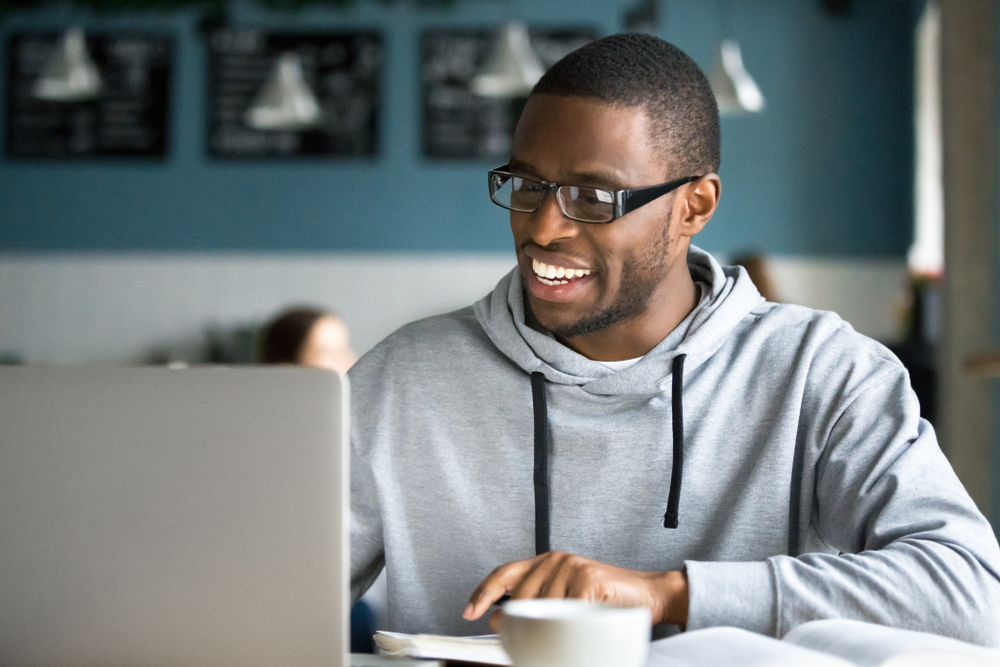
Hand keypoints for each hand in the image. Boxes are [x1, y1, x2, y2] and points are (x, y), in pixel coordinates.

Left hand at [462, 551, 687, 629]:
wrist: (647, 594)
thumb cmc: (605, 599)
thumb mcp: (565, 600)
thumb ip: (536, 604)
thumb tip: (501, 620)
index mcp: (546, 562)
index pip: (504, 574)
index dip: (483, 593)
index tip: (469, 611)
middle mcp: (555, 560)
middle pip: (520, 598)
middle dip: (522, 623)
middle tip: (529, 639)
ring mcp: (571, 567)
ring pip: (543, 610)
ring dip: (555, 628)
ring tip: (571, 630)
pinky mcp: (587, 579)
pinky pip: (567, 613)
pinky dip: (573, 627)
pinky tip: (584, 625)